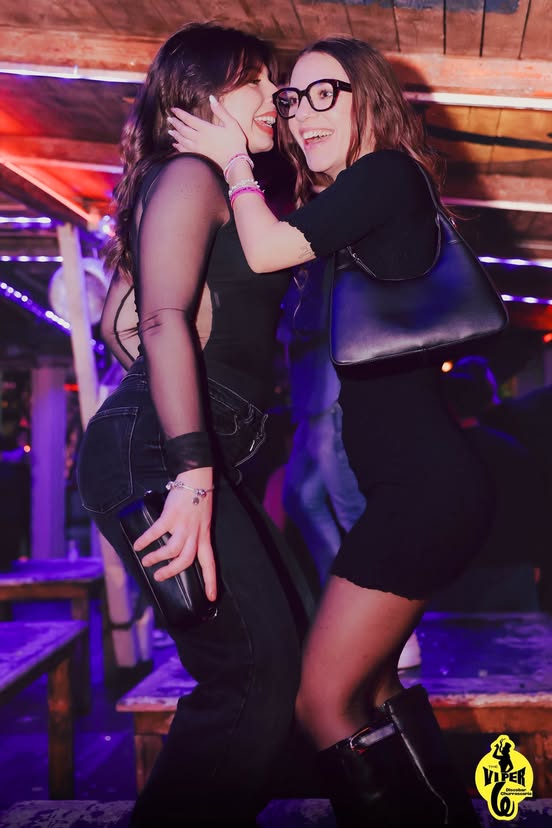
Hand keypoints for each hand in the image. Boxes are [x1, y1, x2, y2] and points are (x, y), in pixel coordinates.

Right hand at [134, 475, 215, 601]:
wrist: (197, 480)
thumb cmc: (198, 500)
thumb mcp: (202, 522)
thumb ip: (193, 535)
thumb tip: (177, 549)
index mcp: (204, 536)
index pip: (210, 563)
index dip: (211, 581)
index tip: (212, 597)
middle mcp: (195, 534)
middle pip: (186, 560)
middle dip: (171, 572)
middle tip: (158, 577)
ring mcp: (183, 525)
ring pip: (172, 550)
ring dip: (157, 558)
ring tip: (146, 561)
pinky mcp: (171, 516)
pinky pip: (157, 532)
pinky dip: (146, 540)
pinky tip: (138, 544)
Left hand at [168, 98, 247, 170]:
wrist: (235, 163)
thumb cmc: (236, 143)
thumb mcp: (231, 124)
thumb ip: (220, 111)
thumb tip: (211, 98)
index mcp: (206, 129)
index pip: (188, 119)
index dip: (179, 114)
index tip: (173, 109)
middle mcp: (199, 139)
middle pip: (183, 130)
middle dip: (175, 124)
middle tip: (169, 119)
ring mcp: (198, 149)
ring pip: (182, 141)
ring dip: (175, 135)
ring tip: (170, 131)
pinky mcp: (200, 157)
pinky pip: (185, 151)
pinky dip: (179, 148)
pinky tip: (176, 145)